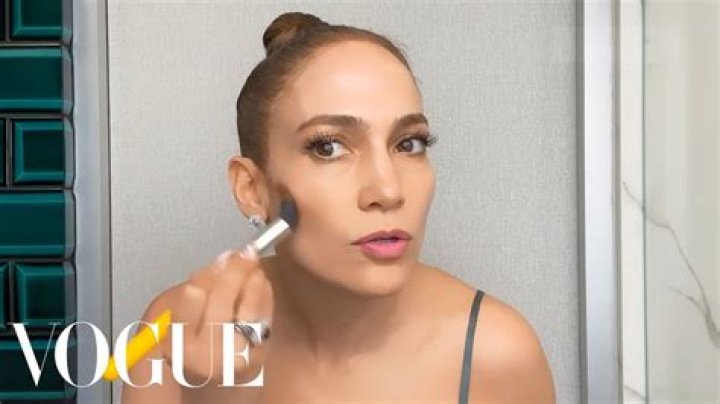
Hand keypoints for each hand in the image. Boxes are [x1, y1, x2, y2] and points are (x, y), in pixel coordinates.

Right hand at [161, 248, 273, 384]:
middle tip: (243, 253)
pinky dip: (264, 297)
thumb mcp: (177, 319)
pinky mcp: (255, 357)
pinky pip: (264, 320)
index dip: (210, 273)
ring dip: (252, 282)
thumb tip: (222, 262)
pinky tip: (262, 282)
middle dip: (234, 272)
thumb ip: (193, 292)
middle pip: (221, 301)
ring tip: (254, 264)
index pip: (193, 298)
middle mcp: (205, 354)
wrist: (209, 377)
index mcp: (179, 342)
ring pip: (246, 311)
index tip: (222, 258)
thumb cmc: (191, 345)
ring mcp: (233, 358)